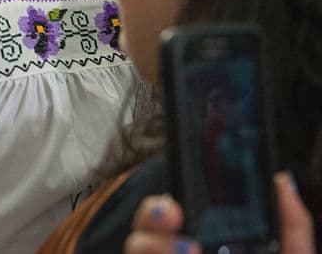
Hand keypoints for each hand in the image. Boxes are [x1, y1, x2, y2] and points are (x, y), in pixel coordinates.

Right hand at [125, 173, 314, 253]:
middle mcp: (182, 253)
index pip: (181, 211)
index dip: (172, 196)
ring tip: (185, 249)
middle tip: (171, 214)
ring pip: (134, 245)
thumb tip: (282, 181)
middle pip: (148, 224)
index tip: (178, 195)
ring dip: (148, 242)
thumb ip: (293, 229)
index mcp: (213, 244)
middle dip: (150, 213)